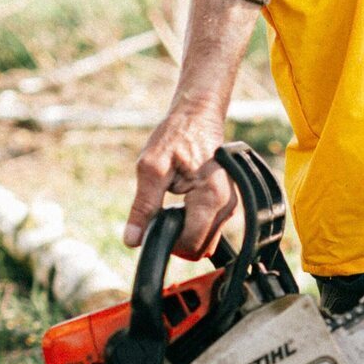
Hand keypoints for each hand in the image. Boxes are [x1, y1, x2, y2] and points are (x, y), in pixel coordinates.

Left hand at [124, 102, 236, 260]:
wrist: (197, 117)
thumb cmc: (176, 136)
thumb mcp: (151, 168)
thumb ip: (143, 206)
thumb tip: (132, 240)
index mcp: (211, 197)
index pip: (192, 244)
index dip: (170, 242)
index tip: (156, 224)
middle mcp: (227, 205)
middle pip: (200, 247)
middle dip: (178, 238)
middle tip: (163, 211)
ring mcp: (230, 206)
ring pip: (206, 241)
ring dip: (185, 231)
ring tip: (174, 203)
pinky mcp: (228, 205)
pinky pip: (209, 230)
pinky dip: (193, 225)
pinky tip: (183, 204)